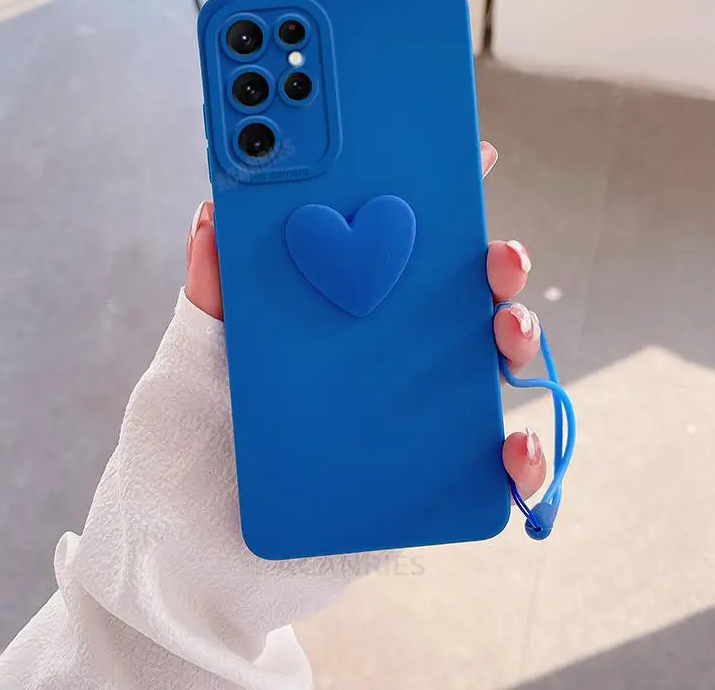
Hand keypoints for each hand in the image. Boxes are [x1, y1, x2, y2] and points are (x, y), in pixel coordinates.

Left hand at [185, 141, 546, 503]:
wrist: (197, 556)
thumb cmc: (194, 452)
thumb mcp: (192, 360)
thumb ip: (210, 292)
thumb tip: (213, 212)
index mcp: (345, 318)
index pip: (400, 252)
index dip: (438, 204)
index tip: (468, 158)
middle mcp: (388, 359)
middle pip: (459, 300)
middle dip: (494, 267)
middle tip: (497, 256)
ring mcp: (413, 416)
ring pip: (486, 368)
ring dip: (519, 339)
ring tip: (507, 332)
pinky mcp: (428, 479)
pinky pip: (489, 467)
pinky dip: (522, 458)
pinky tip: (515, 449)